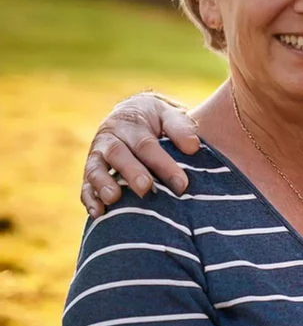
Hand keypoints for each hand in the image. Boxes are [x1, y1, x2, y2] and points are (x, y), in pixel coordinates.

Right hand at [81, 92, 199, 216]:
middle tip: (145, 188)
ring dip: (103, 185)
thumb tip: (193, 147)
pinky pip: (85, 185)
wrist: (132, 112)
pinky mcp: (91, 171)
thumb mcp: (169, 114)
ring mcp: (97, 155)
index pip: (146, 145)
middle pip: (118, 155)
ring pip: (95, 169)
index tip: (181, 184)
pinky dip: (89, 199)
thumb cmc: (157, 119)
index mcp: (131, 124)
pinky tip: (98, 213)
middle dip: (131, 172)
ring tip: (113, 198)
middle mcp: (110, 139)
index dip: (162, 164)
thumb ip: (180, 128)